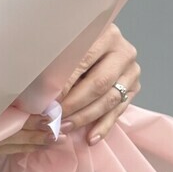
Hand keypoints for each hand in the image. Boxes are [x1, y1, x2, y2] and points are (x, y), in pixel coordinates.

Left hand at [58, 22, 140, 144]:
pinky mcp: (134, 87)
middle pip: (99, 83)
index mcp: (105, 33)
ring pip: (109, 100)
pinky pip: (119, 111)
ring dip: (85, 117)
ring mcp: (131, 71)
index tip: (48, 100)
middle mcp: (123, 51)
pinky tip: (91, 138)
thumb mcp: (65, 43)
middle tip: (55, 118)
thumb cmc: (73, 42)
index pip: (84, 61)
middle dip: (75, 104)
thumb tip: (38, 91)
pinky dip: (103, 126)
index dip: (65, 82)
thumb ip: (56, 61)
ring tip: (65, 127)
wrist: (98, 42)